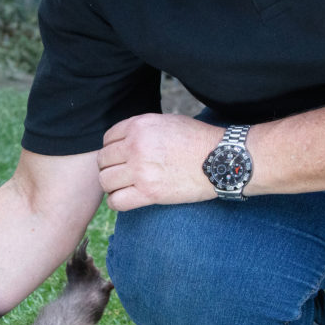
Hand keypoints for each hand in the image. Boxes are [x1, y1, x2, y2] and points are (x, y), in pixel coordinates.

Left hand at [96, 114, 224, 210]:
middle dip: (110, 167)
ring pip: (105, 181)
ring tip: (124, 186)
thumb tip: (124, 140)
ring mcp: (141, 170)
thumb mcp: (167, 122)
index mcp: (140, 125)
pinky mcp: (149, 192)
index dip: (113, 149)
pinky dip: (117, 202)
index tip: (123, 157)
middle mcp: (136, 146)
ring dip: (112, 185)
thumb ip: (143, 129)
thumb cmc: (198, 140)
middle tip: (123, 173)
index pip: (108, 139)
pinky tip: (126, 198)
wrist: (221, 160)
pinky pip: (116, 201)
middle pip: (103, 160)